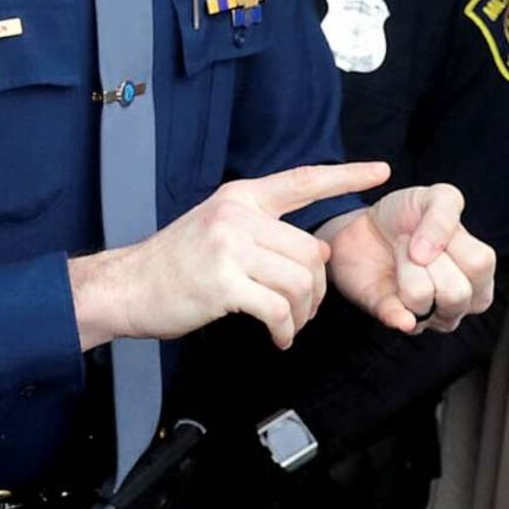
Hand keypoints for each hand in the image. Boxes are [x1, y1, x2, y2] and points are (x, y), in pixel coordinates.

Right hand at [71, 161, 388, 350]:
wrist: (126, 287)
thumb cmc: (175, 266)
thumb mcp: (218, 230)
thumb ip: (264, 232)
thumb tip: (317, 251)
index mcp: (240, 197)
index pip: (303, 180)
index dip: (346, 175)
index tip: (381, 171)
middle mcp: (237, 215)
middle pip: (310, 252)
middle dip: (316, 291)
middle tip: (304, 312)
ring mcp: (229, 247)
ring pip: (299, 282)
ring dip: (302, 315)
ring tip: (288, 327)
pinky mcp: (223, 283)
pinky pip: (278, 309)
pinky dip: (285, 330)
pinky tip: (277, 337)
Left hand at [321, 183, 498, 334]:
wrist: (364, 224)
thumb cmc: (410, 215)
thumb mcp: (436, 197)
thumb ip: (444, 214)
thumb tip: (425, 255)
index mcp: (477, 275)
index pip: (479, 265)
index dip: (451, 240)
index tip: (433, 227)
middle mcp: (458, 302)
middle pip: (456, 292)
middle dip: (428, 257)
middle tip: (413, 243)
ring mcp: (426, 314)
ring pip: (421, 298)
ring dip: (404, 265)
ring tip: (400, 255)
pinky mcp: (390, 316)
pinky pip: (397, 321)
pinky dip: (397, 316)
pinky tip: (399, 312)